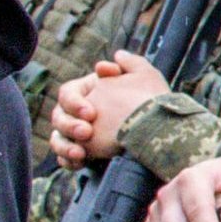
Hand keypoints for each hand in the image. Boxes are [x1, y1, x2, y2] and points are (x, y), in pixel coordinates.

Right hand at [48, 52, 174, 166]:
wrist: (162, 130)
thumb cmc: (152, 101)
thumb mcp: (146, 78)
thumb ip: (130, 64)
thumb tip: (112, 59)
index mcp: (88, 92)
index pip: (67, 94)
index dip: (74, 103)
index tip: (91, 112)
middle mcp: (79, 113)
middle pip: (59, 117)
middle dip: (70, 126)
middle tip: (87, 132)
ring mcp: (79, 134)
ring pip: (58, 139)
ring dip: (65, 145)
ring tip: (80, 153)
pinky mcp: (84, 154)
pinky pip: (66, 159)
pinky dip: (69, 161)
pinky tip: (80, 162)